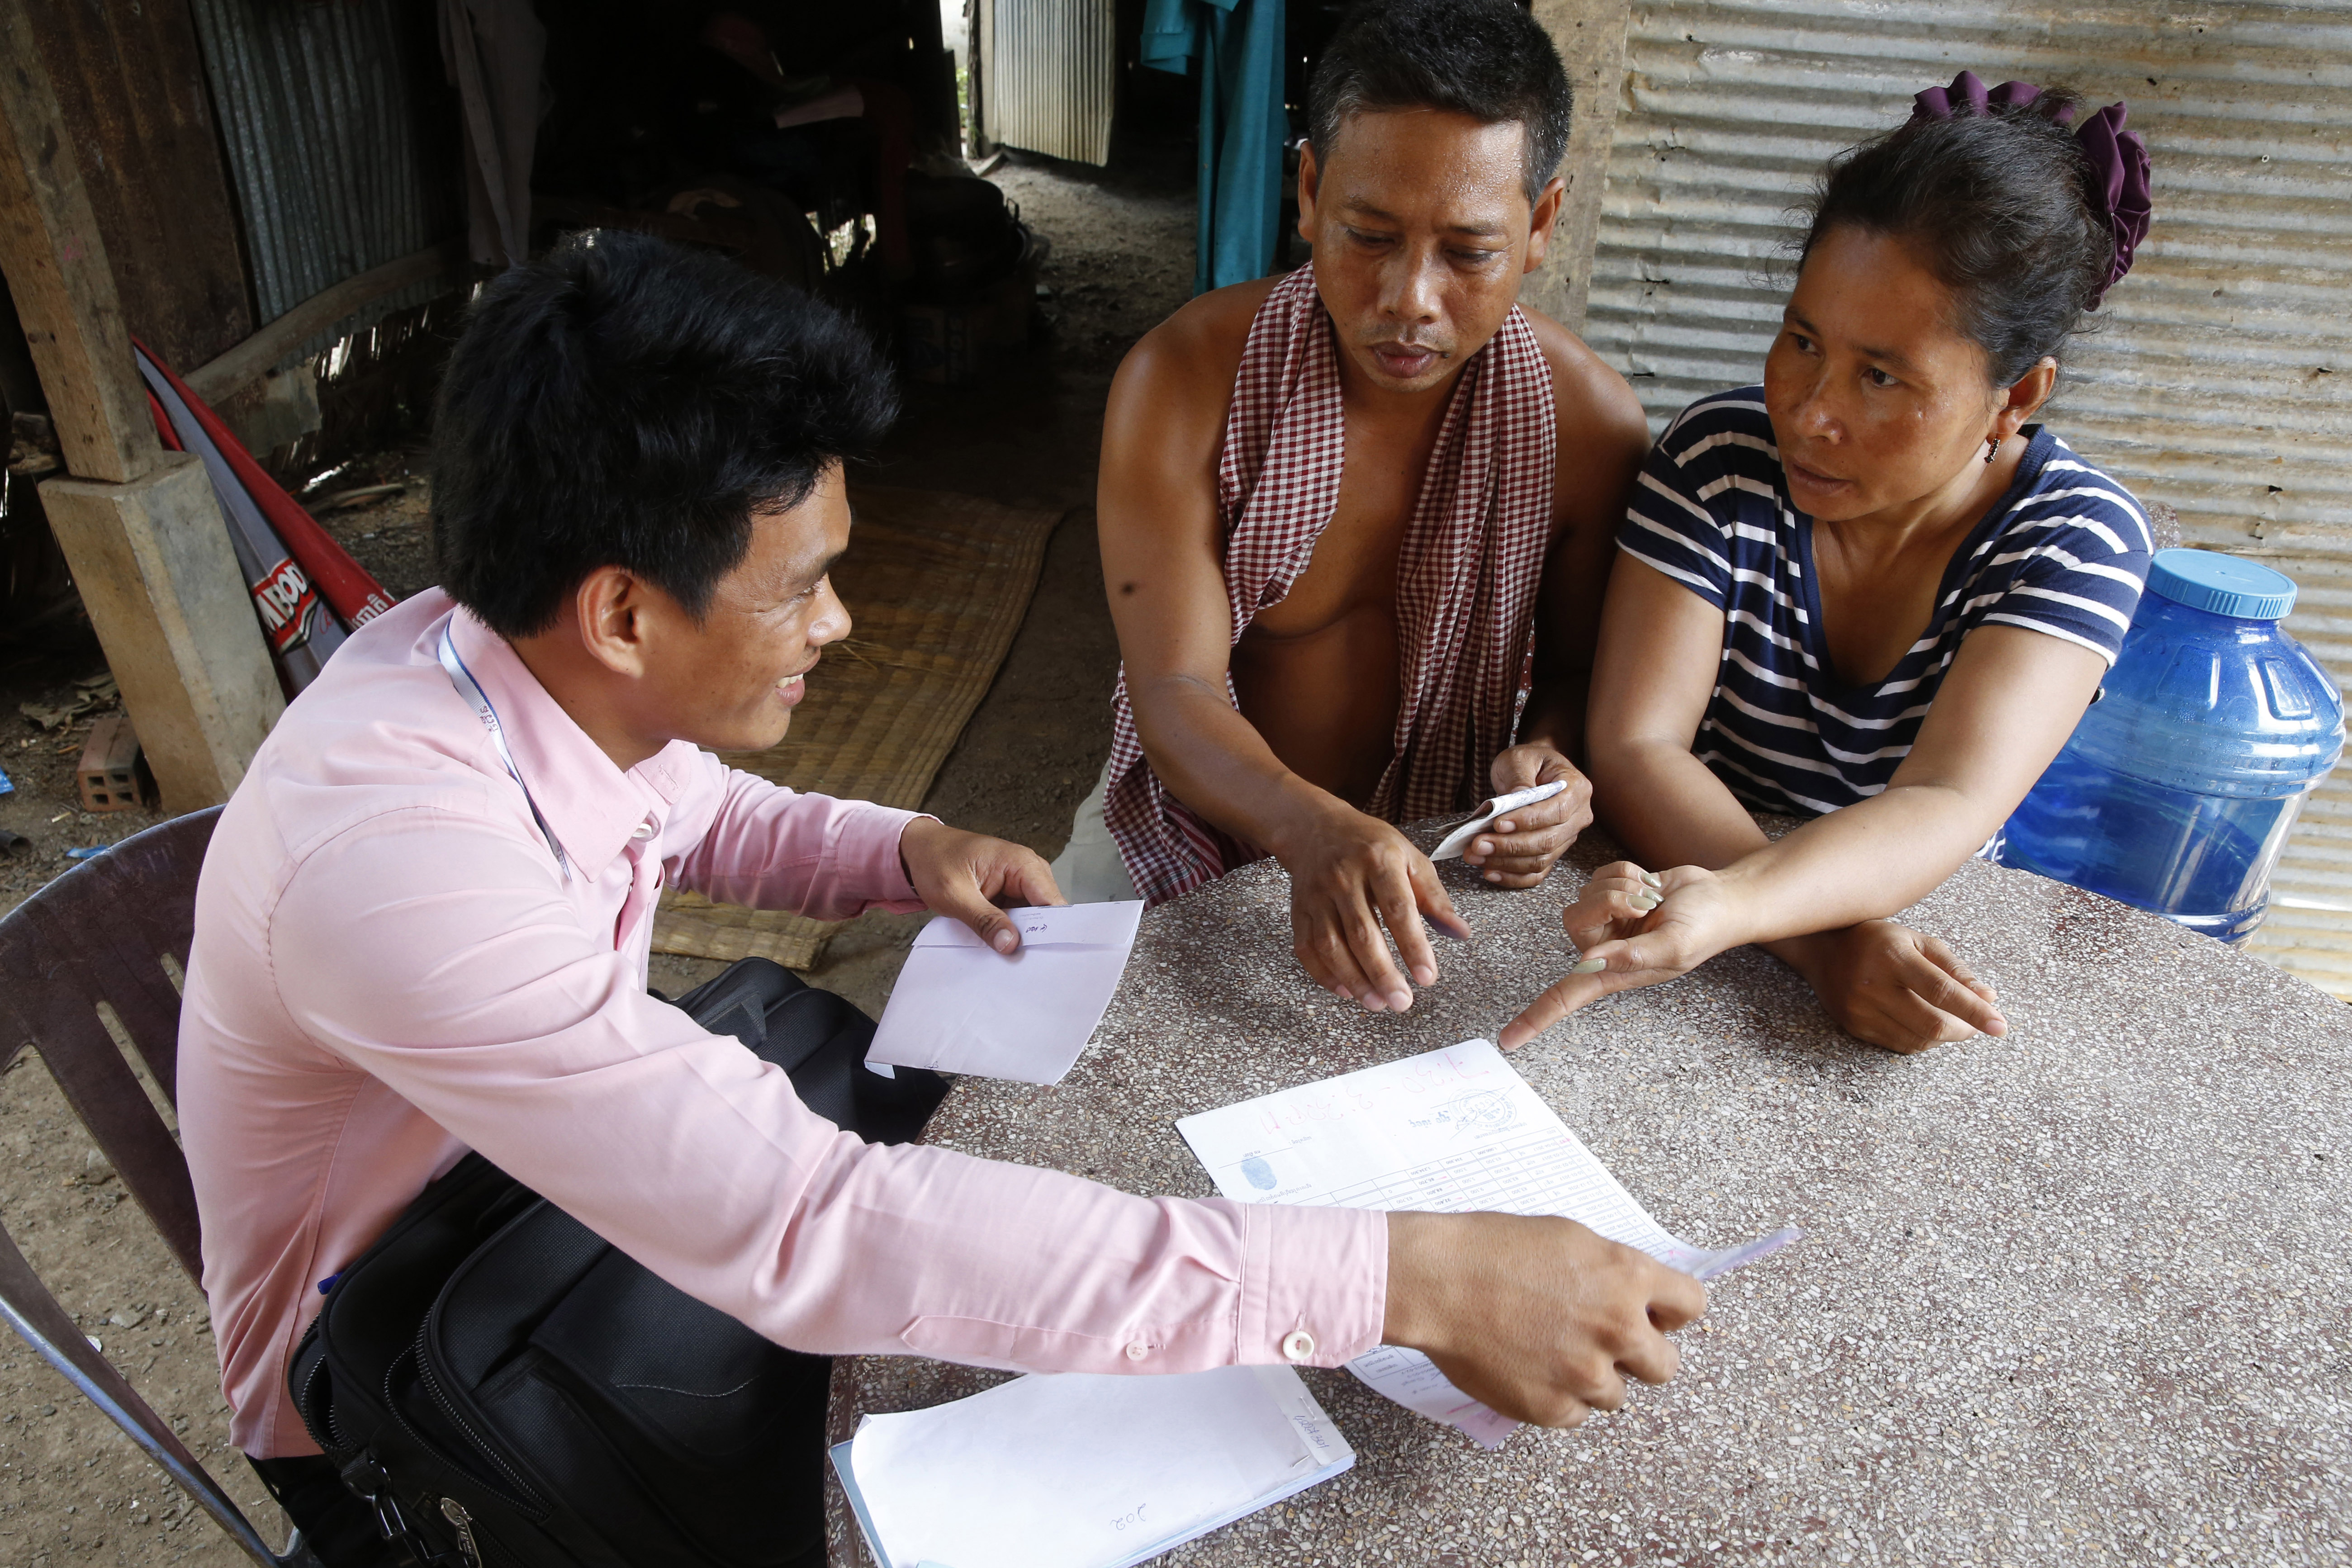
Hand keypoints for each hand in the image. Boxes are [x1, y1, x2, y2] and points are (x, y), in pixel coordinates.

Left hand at [897, 818, 1063, 954]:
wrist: (920, 849)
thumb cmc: (935, 861)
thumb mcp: (955, 894)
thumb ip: (984, 920)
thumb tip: (1010, 944)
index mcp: (1021, 863)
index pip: (1052, 901)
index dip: (1052, 930)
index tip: (1046, 958)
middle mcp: (1028, 871)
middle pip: (1047, 912)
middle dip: (1036, 937)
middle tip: (1023, 963)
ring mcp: (1020, 883)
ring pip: (1033, 918)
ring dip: (1022, 936)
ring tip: (1009, 956)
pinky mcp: (1010, 894)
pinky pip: (1018, 917)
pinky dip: (1010, 931)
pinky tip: (1000, 945)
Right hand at [1277, 801, 1469, 1012]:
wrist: (1316, 828)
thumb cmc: (1371, 846)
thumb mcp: (1410, 858)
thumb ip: (1434, 897)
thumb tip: (1460, 933)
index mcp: (1378, 861)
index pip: (1398, 909)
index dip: (1413, 946)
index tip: (1428, 977)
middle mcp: (1344, 877)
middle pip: (1362, 933)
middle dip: (1382, 973)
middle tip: (1402, 1002)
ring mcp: (1317, 895)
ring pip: (1331, 945)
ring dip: (1354, 980)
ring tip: (1378, 1003)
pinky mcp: (1300, 910)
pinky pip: (1307, 949)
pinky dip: (1325, 975)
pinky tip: (1347, 991)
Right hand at [1382, 1211, 1704, 1427]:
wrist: (1437, 1281)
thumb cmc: (1492, 1249)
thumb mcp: (1569, 1239)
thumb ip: (1614, 1272)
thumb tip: (1637, 1298)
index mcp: (1627, 1278)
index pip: (1692, 1305)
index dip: (1669, 1310)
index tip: (1653, 1314)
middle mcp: (1618, 1329)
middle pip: (1665, 1366)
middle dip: (1639, 1355)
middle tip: (1601, 1340)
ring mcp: (1586, 1374)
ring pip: (1616, 1395)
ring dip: (1592, 1378)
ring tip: (1549, 1349)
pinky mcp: (1553, 1408)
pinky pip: (1576, 1414)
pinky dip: (1558, 1397)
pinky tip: (1528, 1366)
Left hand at [1461, 744, 1594, 887]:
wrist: (1535, 770)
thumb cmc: (1529, 761)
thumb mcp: (1520, 758)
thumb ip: (1518, 777)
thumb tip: (1515, 799)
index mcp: (1577, 789)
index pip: (1556, 812)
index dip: (1527, 821)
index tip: (1498, 823)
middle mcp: (1578, 817)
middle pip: (1547, 841)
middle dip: (1510, 846)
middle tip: (1478, 844)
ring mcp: (1566, 839)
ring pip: (1539, 860)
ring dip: (1505, 863)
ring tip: (1475, 855)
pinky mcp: (1552, 853)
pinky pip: (1536, 873)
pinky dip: (1513, 877)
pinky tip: (1490, 872)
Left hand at [1497, 861, 1742, 1047]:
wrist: (1721, 896)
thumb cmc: (1706, 928)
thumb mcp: (1675, 946)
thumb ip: (1632, 956)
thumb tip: (1589, 961)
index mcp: (1615, 974)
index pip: (1568, 997)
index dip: (1537, 1018)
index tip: (1508, 1040)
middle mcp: (1603, 949)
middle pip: (1575, 922)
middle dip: (1611, 901)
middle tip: (1645, 904)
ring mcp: (1605, 921)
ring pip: (1585, 894)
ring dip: (1623, 887)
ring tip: (1652, 897)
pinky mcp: (1610, 894)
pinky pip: (1599, 875)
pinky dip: (1628, 873)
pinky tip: (1649, 884)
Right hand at [1782, 920, 2005, 1052]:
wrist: (1822, 950)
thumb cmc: (1878, 941)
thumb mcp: (1918, 941)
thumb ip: (1955, 969)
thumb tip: (1988, 997)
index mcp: (1893, 956)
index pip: (1941, 990)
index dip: (1974, 1010)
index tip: (2000, 1025)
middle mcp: (1873, 984)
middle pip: (1931, 1024)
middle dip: (1964, 1030)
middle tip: (1978, 1025)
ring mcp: (1861, 1009)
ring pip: (1918, 1040)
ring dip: (1945, 1037)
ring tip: (1951, 1021)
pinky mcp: (1854, 1026)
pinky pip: (1900, 1045)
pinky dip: (1923, 1040)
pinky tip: (1926, 1025)